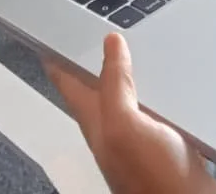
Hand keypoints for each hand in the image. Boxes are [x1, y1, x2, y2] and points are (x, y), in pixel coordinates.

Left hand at [45, 34, 215, 193]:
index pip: (68, 83)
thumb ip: (115, 86)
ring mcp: (139, 137)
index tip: (49, 38)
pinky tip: (164, 80)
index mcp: (98, 122)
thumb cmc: (155, 180)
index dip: (57, 59)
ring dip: (122, 72)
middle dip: (89, 62)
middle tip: (86, 36)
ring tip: (124, 48)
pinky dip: (153, 88)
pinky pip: (153, 107)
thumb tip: (111, 43)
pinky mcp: (165, 142)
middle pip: (95, 88)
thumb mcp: (125, 126)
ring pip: (124, 95)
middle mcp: (114, 129)